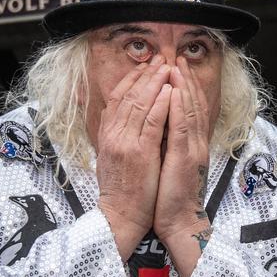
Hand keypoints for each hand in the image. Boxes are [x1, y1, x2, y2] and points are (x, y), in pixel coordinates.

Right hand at [96, 55, 170, 260]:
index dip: (131, 80)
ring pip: (140, 104)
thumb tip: (120, 119)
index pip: (117, 99)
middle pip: (128, 96)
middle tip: (160, 60)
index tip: (144, 67)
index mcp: (106, 136)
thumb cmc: (121, 191)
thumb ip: (115, 137)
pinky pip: (151, 122)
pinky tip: (169, 91)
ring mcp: (125, 143)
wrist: (120, 216)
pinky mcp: (139, 152)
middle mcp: (113, 135)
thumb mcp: (111, 159)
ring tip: (168, 67)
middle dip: (146, 75)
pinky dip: (161, 104)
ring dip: (155, 83)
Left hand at [154, 57, 217, 276]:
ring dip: (183, 86)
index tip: (176, 68)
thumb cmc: (169, 195)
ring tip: (176, 66)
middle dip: (184, 80)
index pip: (188, 109)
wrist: (178, 222)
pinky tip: (175, 92)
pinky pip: (182, 128)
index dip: (184, 87)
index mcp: (189, 144)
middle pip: (191, 105)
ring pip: (189, 111)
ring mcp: (191, 150)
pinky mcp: (183, 159)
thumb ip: (168, 143)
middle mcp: (194, 143)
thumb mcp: (169, 164)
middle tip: (177, 58)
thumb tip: (157, 124)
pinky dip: (180, 108)